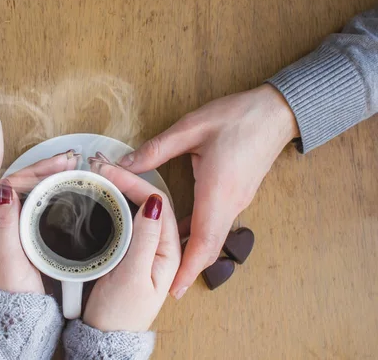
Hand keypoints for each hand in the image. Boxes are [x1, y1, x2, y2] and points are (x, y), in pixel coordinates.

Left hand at [0, 151, 81, 292]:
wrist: (19, 320)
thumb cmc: (9, 296)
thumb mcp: (6, 261)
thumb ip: (4, 226)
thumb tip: (5, 192)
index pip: (5, 187)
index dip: (31, 172)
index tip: (53, 163)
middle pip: (17, 187)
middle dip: (42, 170)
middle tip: (68, 160)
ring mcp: (5, 229)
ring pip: (25, 193)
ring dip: (45, 178)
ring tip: (67, 165)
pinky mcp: (17, 236)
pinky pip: (31, 205)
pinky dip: (46, 193)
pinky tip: (59, 186)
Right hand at [83, 162, 180, 331]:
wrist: (105, 336)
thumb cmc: (120, 313)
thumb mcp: (132, 274)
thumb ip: (144, 239)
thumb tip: (153, 202)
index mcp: (169, 252)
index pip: (156, 205)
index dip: (134, 184)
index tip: (111, 171)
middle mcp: (162, 247)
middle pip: (149, 204)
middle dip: (128, 182)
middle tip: (102, 168)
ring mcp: (146, 249)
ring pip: (139, 210)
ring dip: (122, 191)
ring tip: (103, 176)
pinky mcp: (132, 252)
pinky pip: (129, 221)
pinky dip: (118, 205)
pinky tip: (106, 197)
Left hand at [117, 84, 298, 298]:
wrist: (277, 112)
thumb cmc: (238, 117)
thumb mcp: (191, 128)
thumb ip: (156, 149)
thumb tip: (125, 164)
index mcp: (217, 192)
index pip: (203, 242)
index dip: (189, 269)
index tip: (175, 290)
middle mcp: (231, 204)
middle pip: (210, 247)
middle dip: (190, 268)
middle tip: (169, 284)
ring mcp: (238, 200)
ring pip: (215, 236)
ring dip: (195, 251)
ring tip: (170, 259)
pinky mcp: (239, 194)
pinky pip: (219, 222)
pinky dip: (202, 233)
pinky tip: (183, 227)